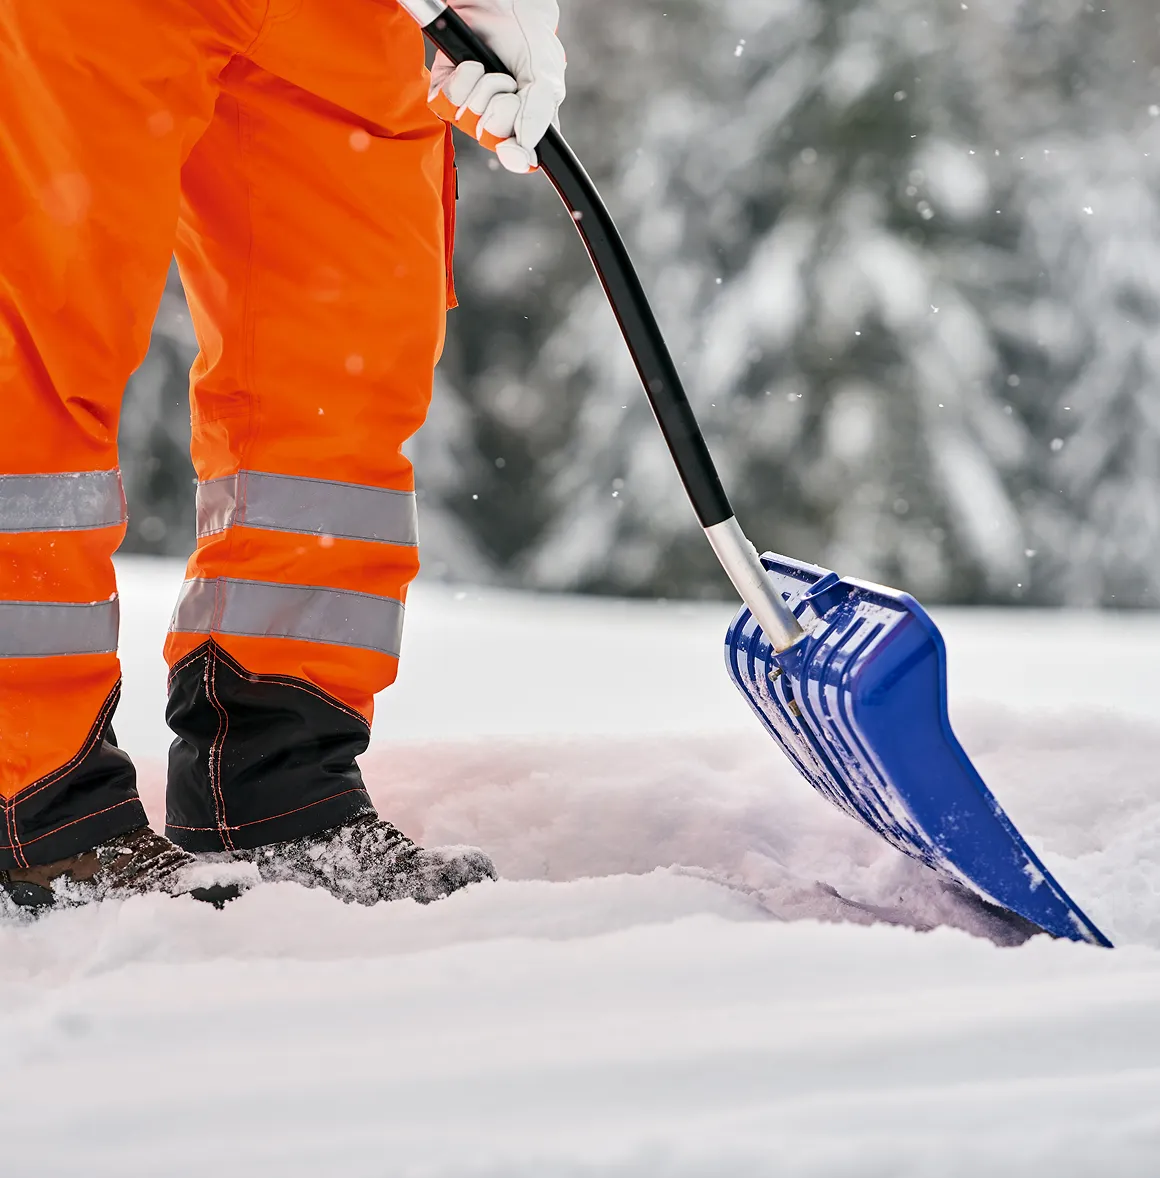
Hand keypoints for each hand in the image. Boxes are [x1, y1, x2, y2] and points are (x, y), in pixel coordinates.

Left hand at [428, 0, 565, 173]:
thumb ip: (540, 113)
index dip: (515, 158)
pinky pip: (446, 102)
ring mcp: (471, 106)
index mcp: (526, 123)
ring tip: (492, 71)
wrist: (501, 3)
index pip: (520, 158)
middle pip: (491, 139)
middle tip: (509, 86)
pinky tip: (471, 66)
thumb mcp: (546, 76)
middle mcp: (497, 119)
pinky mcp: (447, 89)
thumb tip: (527, 145)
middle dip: (501, 110)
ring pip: (468, 121)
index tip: (511, 148)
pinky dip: (461, 81)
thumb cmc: (527, 38)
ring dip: (483, 92)